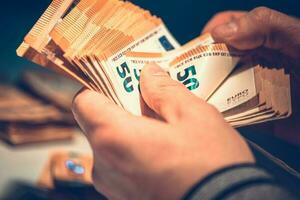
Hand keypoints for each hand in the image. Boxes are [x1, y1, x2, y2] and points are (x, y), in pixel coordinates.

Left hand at [72, 64, 253, 199]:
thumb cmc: (212, 168)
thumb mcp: (194, 116)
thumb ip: (165, 90)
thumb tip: (148, 74)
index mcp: (114, 137)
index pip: (83, 101)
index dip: (99, 87)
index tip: (120, 81)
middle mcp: (104, 165)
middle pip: (98, 123)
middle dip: (121, 109)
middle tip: (151, 102)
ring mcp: (113, 187)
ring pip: (110, 145)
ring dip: (130, 132)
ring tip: (162, 130)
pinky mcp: (125, 199)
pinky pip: (120, 166)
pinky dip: (134, 153)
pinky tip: (163, 153)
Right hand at [203, 7, 299, 144]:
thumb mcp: (299, 39)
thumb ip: (266, 26)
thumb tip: (220, 32)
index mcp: (261, 41)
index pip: (226, 31)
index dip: (208, 36)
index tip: (195, 50)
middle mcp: (253, 65)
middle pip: (215, 63)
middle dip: (197, 70)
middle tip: (184, 80)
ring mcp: (254, 91)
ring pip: (220, 90)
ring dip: (205, 95)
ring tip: (192, 101)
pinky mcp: (257, 116)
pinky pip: (232, 116)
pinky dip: (222, 118)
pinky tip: (213, 119)